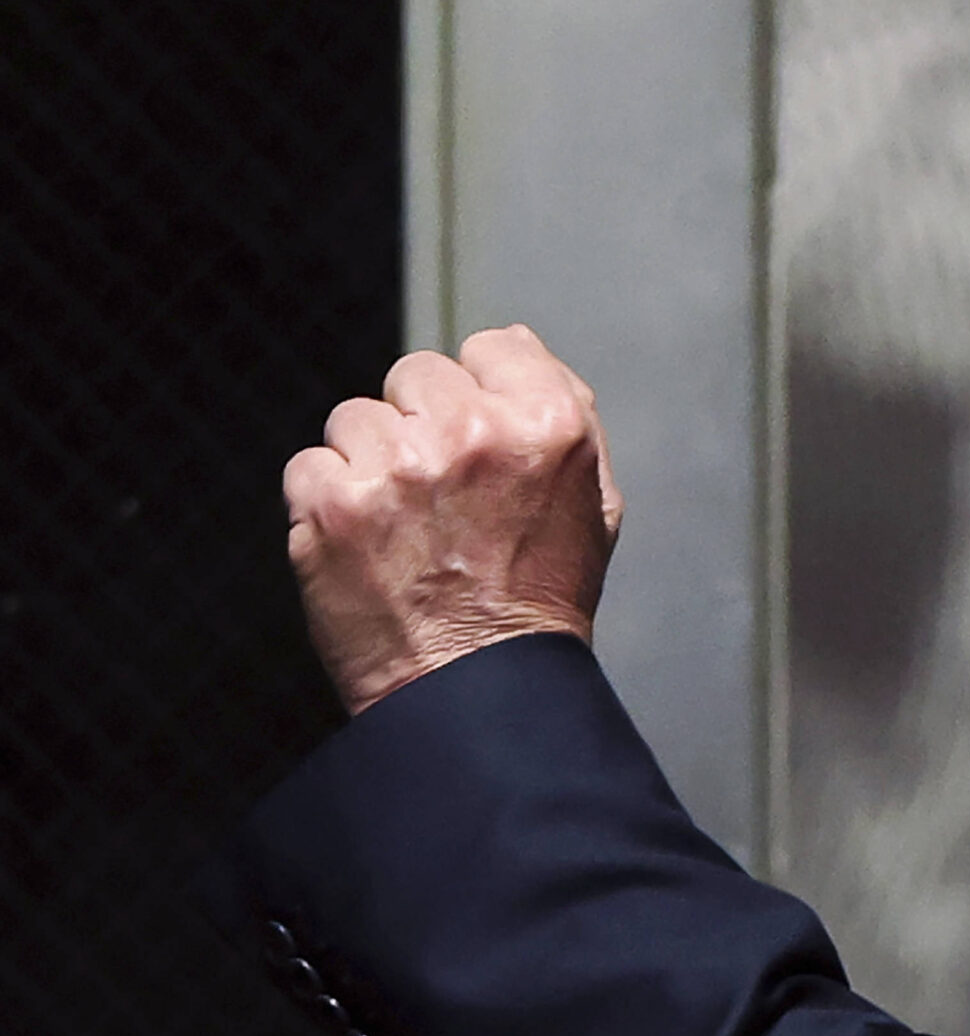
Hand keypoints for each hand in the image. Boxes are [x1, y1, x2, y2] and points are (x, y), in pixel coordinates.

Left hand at [283, 325, 623, 714]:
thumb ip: (565, 413)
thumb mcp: (593, 503)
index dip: (484, 395)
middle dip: (423, 424)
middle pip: (417, 374)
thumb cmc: (538, 601)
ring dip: (370, 462)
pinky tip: (368, 547)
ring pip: (356, 417)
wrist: (478, 691)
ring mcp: (396, 466)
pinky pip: (310, 465)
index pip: (491, 347)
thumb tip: (517, 344)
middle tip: (442, 497)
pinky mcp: (330, 502)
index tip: (481, 445)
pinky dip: (328, 504)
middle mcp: (472, 435)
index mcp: (548, 426)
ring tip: (405, 527)